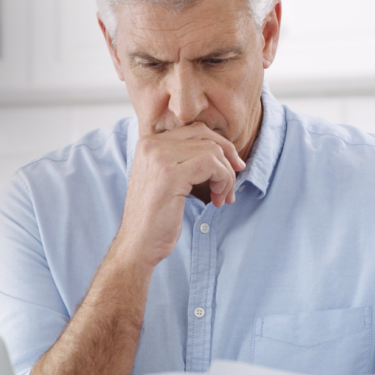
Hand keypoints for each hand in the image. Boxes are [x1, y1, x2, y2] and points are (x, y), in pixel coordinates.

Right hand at [114, 122, 245, 267]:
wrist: (138, 244)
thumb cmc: (155, 218)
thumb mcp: (166, 180)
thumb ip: (182, 160)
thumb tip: (220, 149)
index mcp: (148, 143)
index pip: (194, 130)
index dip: (219, 146)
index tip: (231, 167)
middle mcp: (151, 145)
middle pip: (204, 135)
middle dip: (227, 155)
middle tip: (236, 176)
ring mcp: (159, 158)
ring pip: (212, 150)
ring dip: (226, 174)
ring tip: (222, 196)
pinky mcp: (170, 174)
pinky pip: (211, 165)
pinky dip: (223, 180)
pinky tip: (218, 199)